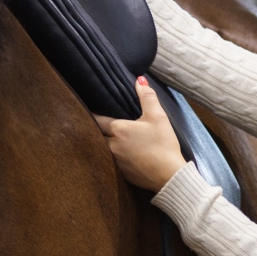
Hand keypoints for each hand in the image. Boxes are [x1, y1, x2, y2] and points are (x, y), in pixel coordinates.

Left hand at [94, 77, 186, 191]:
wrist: (169, 175)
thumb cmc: (163, 144)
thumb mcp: (158, 117)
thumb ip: (147, 97)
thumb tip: (139, 80)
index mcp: (118, 129)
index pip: (97, 119)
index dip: (93, 113)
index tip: (87, 108)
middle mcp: (111, 145)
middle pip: (97, 134)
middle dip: (98, 128)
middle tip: (98, 122)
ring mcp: (114, 161)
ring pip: (103, 148)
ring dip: (104, 142)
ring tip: (108, 136)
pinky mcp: (120, 173)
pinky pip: (111, 161)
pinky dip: (113, 155)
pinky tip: (122, 153)